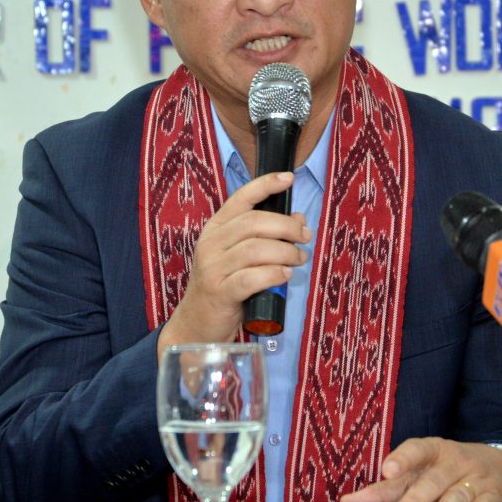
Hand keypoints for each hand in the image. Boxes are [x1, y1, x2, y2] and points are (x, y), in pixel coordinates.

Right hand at [157, 172, 310, 356]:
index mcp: (216, 228)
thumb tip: (298, 219)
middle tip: (305, 236)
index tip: (289, 178)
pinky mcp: (219, 292)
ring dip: (286, 252)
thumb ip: (266, 236)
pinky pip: (251, 278)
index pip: (241, 198)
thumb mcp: (241, 257)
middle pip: (254, 222)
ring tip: (299, 259)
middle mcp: (211, 243)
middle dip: (286, 226)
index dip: (266, 185)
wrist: (196, 324)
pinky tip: (286, 275)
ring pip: (255, 249)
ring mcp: (213, 268)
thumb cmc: (224, 285)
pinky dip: (274, 274)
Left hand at [341, 437, 501, 501]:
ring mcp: (475, 477)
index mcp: (433, 450)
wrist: (501, 465)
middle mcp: (454, 461)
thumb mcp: (423, 470)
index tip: (386, 470)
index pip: (416, 450)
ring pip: (458, 492)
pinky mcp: (494, 494)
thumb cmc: (451, 470)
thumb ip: (390, 488)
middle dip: (416, 499)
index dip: (401, 458)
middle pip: (433, 479)